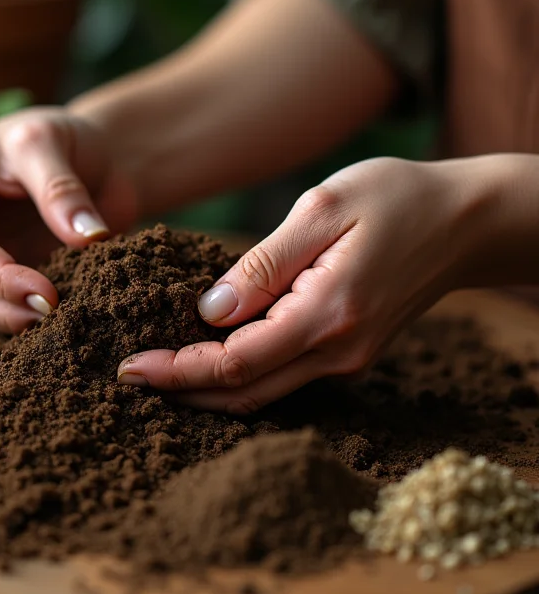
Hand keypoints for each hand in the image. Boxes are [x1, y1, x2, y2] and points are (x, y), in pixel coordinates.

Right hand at [0, 108, 137, 332]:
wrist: (89, 156)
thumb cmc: (60, 139)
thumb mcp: (51, 143)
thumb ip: (61, 189)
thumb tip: (85, 237)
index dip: (2, 280)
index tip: (50, 296)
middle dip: (5, 311)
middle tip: (57, 319)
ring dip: (14, 324)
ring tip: (62, 326)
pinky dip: (24, 325)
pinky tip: (59, 327)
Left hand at [118, 156, 484, 412]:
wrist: (464, 222)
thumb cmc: (396, 199)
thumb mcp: (323, 209)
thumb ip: (264, 264)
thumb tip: (210, 310)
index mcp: (327, 313)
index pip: (235, 362)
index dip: (177, 370)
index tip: (130, 367)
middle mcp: (337, 352)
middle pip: (244, 393)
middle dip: (182, 390)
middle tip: (129, 377)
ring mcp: (346, 360)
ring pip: (262, 394)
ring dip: (206, 390)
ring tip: (157, 373)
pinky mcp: (348, 354)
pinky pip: (283, 378)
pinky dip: (238, 377)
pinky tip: (206, 360)